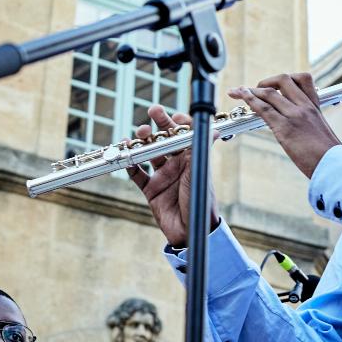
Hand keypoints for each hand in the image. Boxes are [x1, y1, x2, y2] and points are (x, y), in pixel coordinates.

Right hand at [125, 105, 218, 247]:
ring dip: (143, 142)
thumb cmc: (199, 200)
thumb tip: (214, 130)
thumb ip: (199, 151)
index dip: (179, 123)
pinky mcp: (150, 190)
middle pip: (165, 140)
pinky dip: (130, 165)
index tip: (174, 115)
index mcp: (191, 159)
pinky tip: (126, 155)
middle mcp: (176, 165)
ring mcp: (163, 176)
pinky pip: (137, 175)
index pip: (184, 135)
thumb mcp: (198, 173)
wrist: (190, 230)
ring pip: (149, 153)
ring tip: (139, 134)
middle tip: (153, 111)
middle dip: (159, 124)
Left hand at [227, 73, 341, 178]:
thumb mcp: (321, 133)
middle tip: (256, 90)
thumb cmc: (329, 155)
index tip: (275, 86)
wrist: (335, 166)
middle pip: (283, 79)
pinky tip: (242, 97)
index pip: (304, 79)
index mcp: (315, 107)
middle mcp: (305, 106)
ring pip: (269, 93)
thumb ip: (309, 125)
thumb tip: (298, 129)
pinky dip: (249, 100)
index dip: (286, 79)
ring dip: (250, 91)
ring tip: (239, 92)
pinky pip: (264, 108)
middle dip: (266, 81)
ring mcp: (295, 115)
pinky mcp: (285, 128)